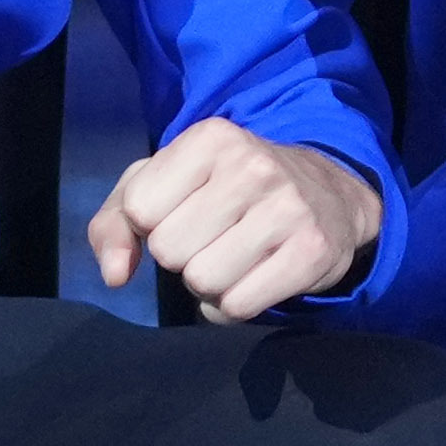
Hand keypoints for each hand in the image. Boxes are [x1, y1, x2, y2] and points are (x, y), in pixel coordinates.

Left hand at [88, 119, 378, 320]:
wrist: (329, 196)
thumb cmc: (226, 190)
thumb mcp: (164, 184)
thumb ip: (115, 221)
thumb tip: (116, 275)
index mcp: (212, 138)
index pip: (139, 210)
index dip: (152, 224)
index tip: (183, 210)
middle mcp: (253, 166)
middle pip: (170, 251)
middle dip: (182, 256)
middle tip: (214, 237)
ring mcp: (289, 208)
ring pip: (203, 283)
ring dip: (208, 285)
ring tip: (234, 257)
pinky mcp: (313, 252)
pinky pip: (238, 307)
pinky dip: (233, 306)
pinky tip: (253, 279)